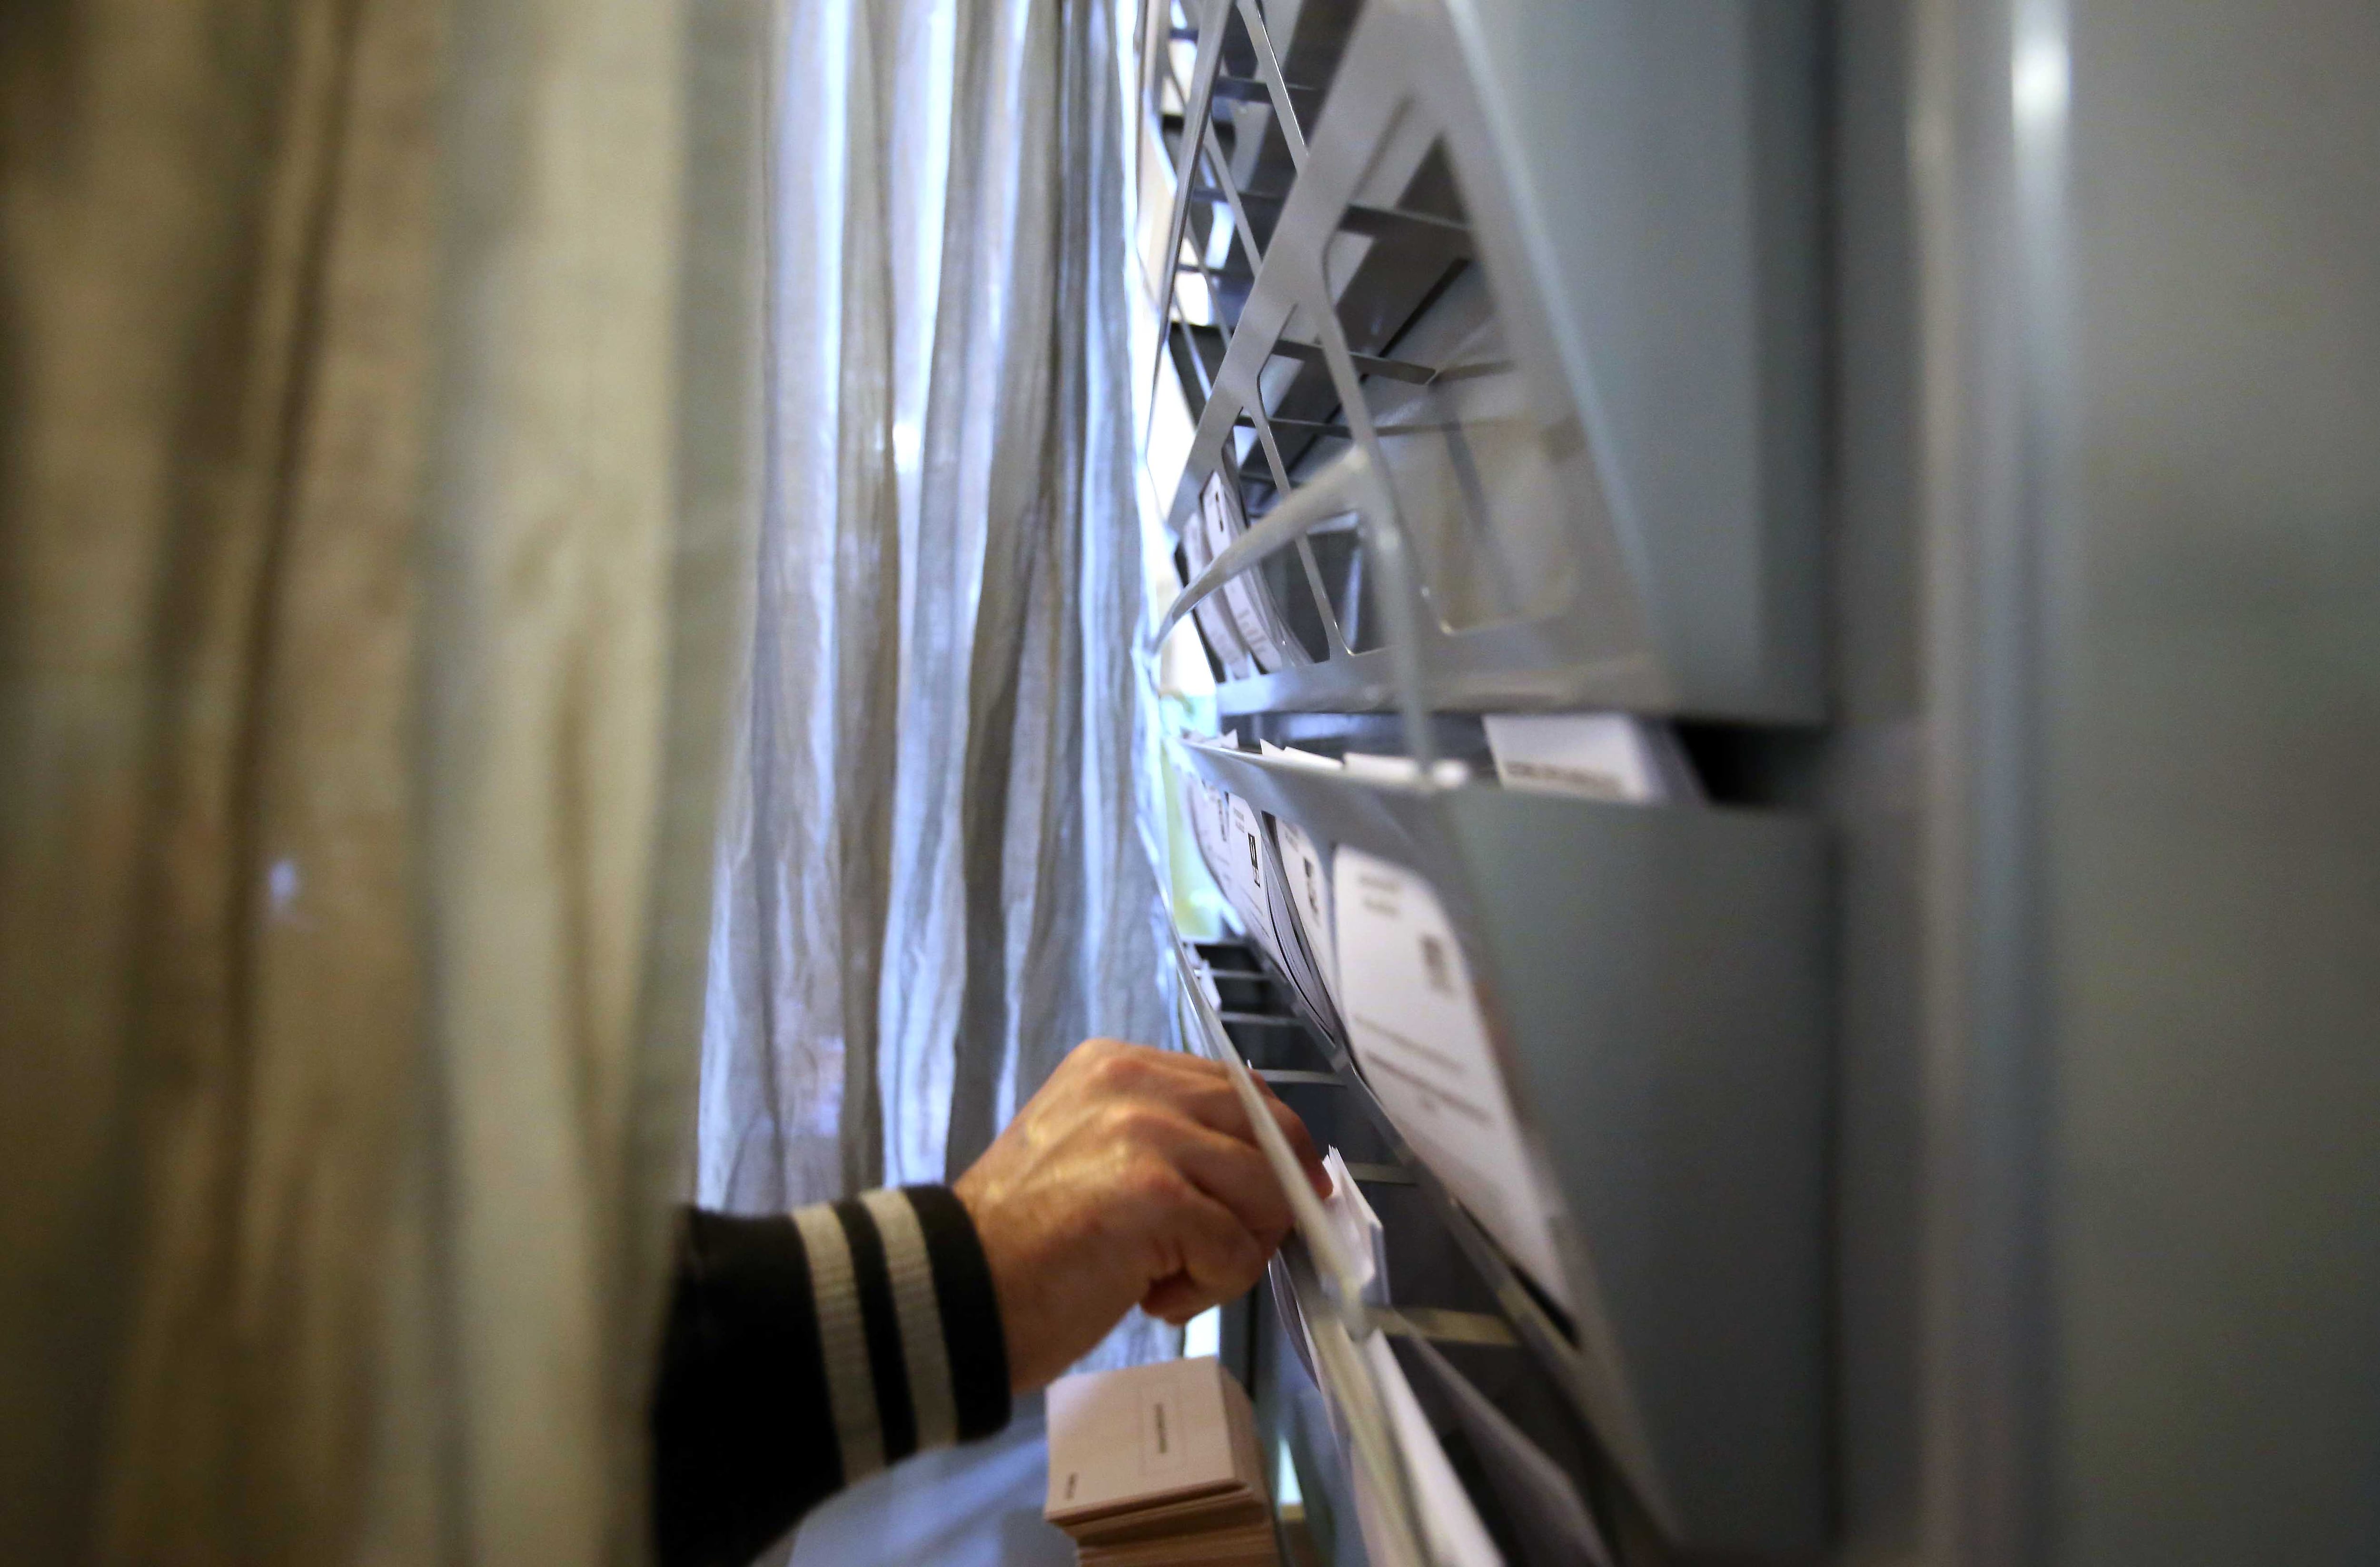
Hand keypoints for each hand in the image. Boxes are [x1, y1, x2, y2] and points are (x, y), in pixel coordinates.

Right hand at [952, 1038, 1331, 1393]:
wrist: (954, 1294)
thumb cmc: (1023, 1243)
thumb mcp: (1093, 1153)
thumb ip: (1171, 1139)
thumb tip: (1275, 1167)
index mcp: (1118, 1064)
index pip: (1243, 1091)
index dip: (1276, 1151)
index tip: (1270, 1201)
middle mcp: (1135, 1082)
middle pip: (1272, 1135)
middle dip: (1266, 1206)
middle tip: (1216, 1253)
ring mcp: (1147, 1133)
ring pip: (1268, 1195)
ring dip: (1232, 1255)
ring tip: (1166, 1276)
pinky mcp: (1156, 1196)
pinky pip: (1237, 1251)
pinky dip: (1208, 1290)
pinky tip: (1147, 1296)